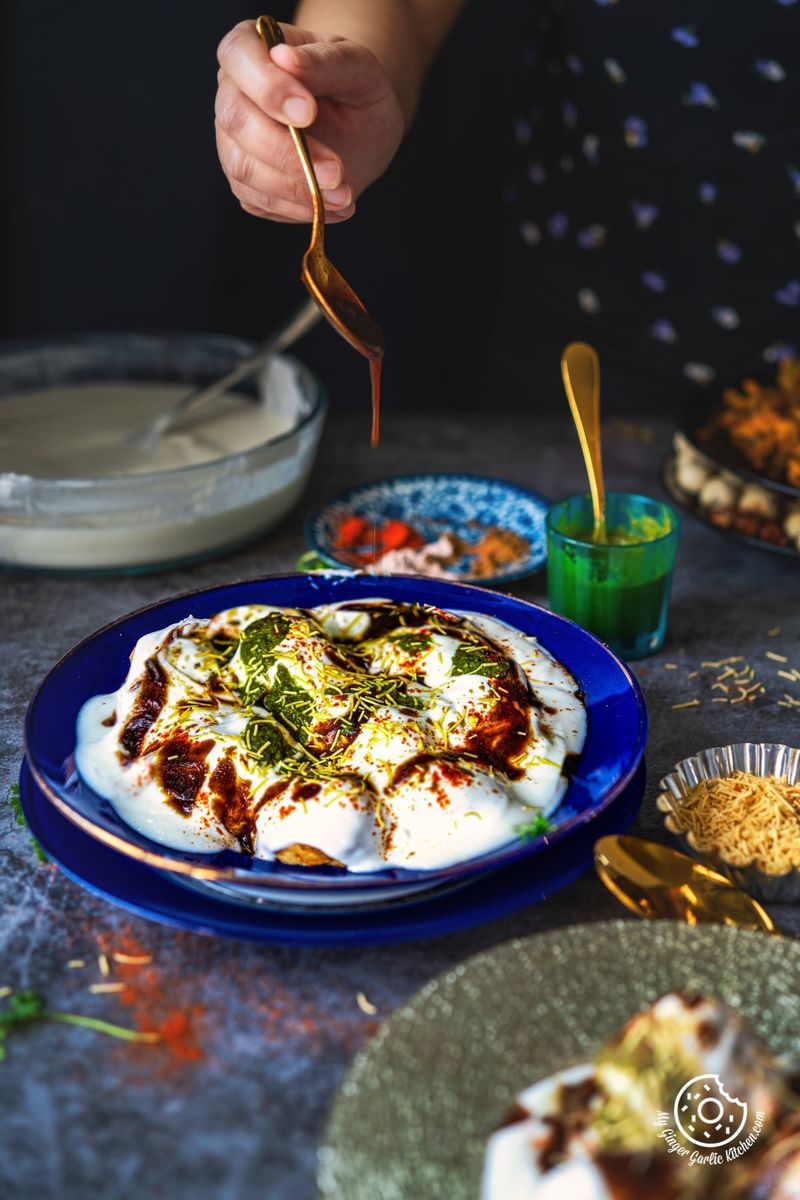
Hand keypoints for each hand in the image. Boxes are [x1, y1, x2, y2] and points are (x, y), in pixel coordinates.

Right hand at [216, 20, 404, 223]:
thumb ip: (328, 61)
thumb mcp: (360, 69)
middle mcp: (234, 92)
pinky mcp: (247, 183)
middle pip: (236, 120)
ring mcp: (234, 141)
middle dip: (286, 152)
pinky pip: (260, 201)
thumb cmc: (357, 89)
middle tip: (336, 172)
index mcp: (253, 47)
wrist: (363, 129)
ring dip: (297, 189)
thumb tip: (285, 59)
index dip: (268, 87)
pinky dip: (300, 209)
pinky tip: (335, 205)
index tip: (309, 113)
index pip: (238, 56)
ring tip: (345, 194)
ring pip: (243, 169)